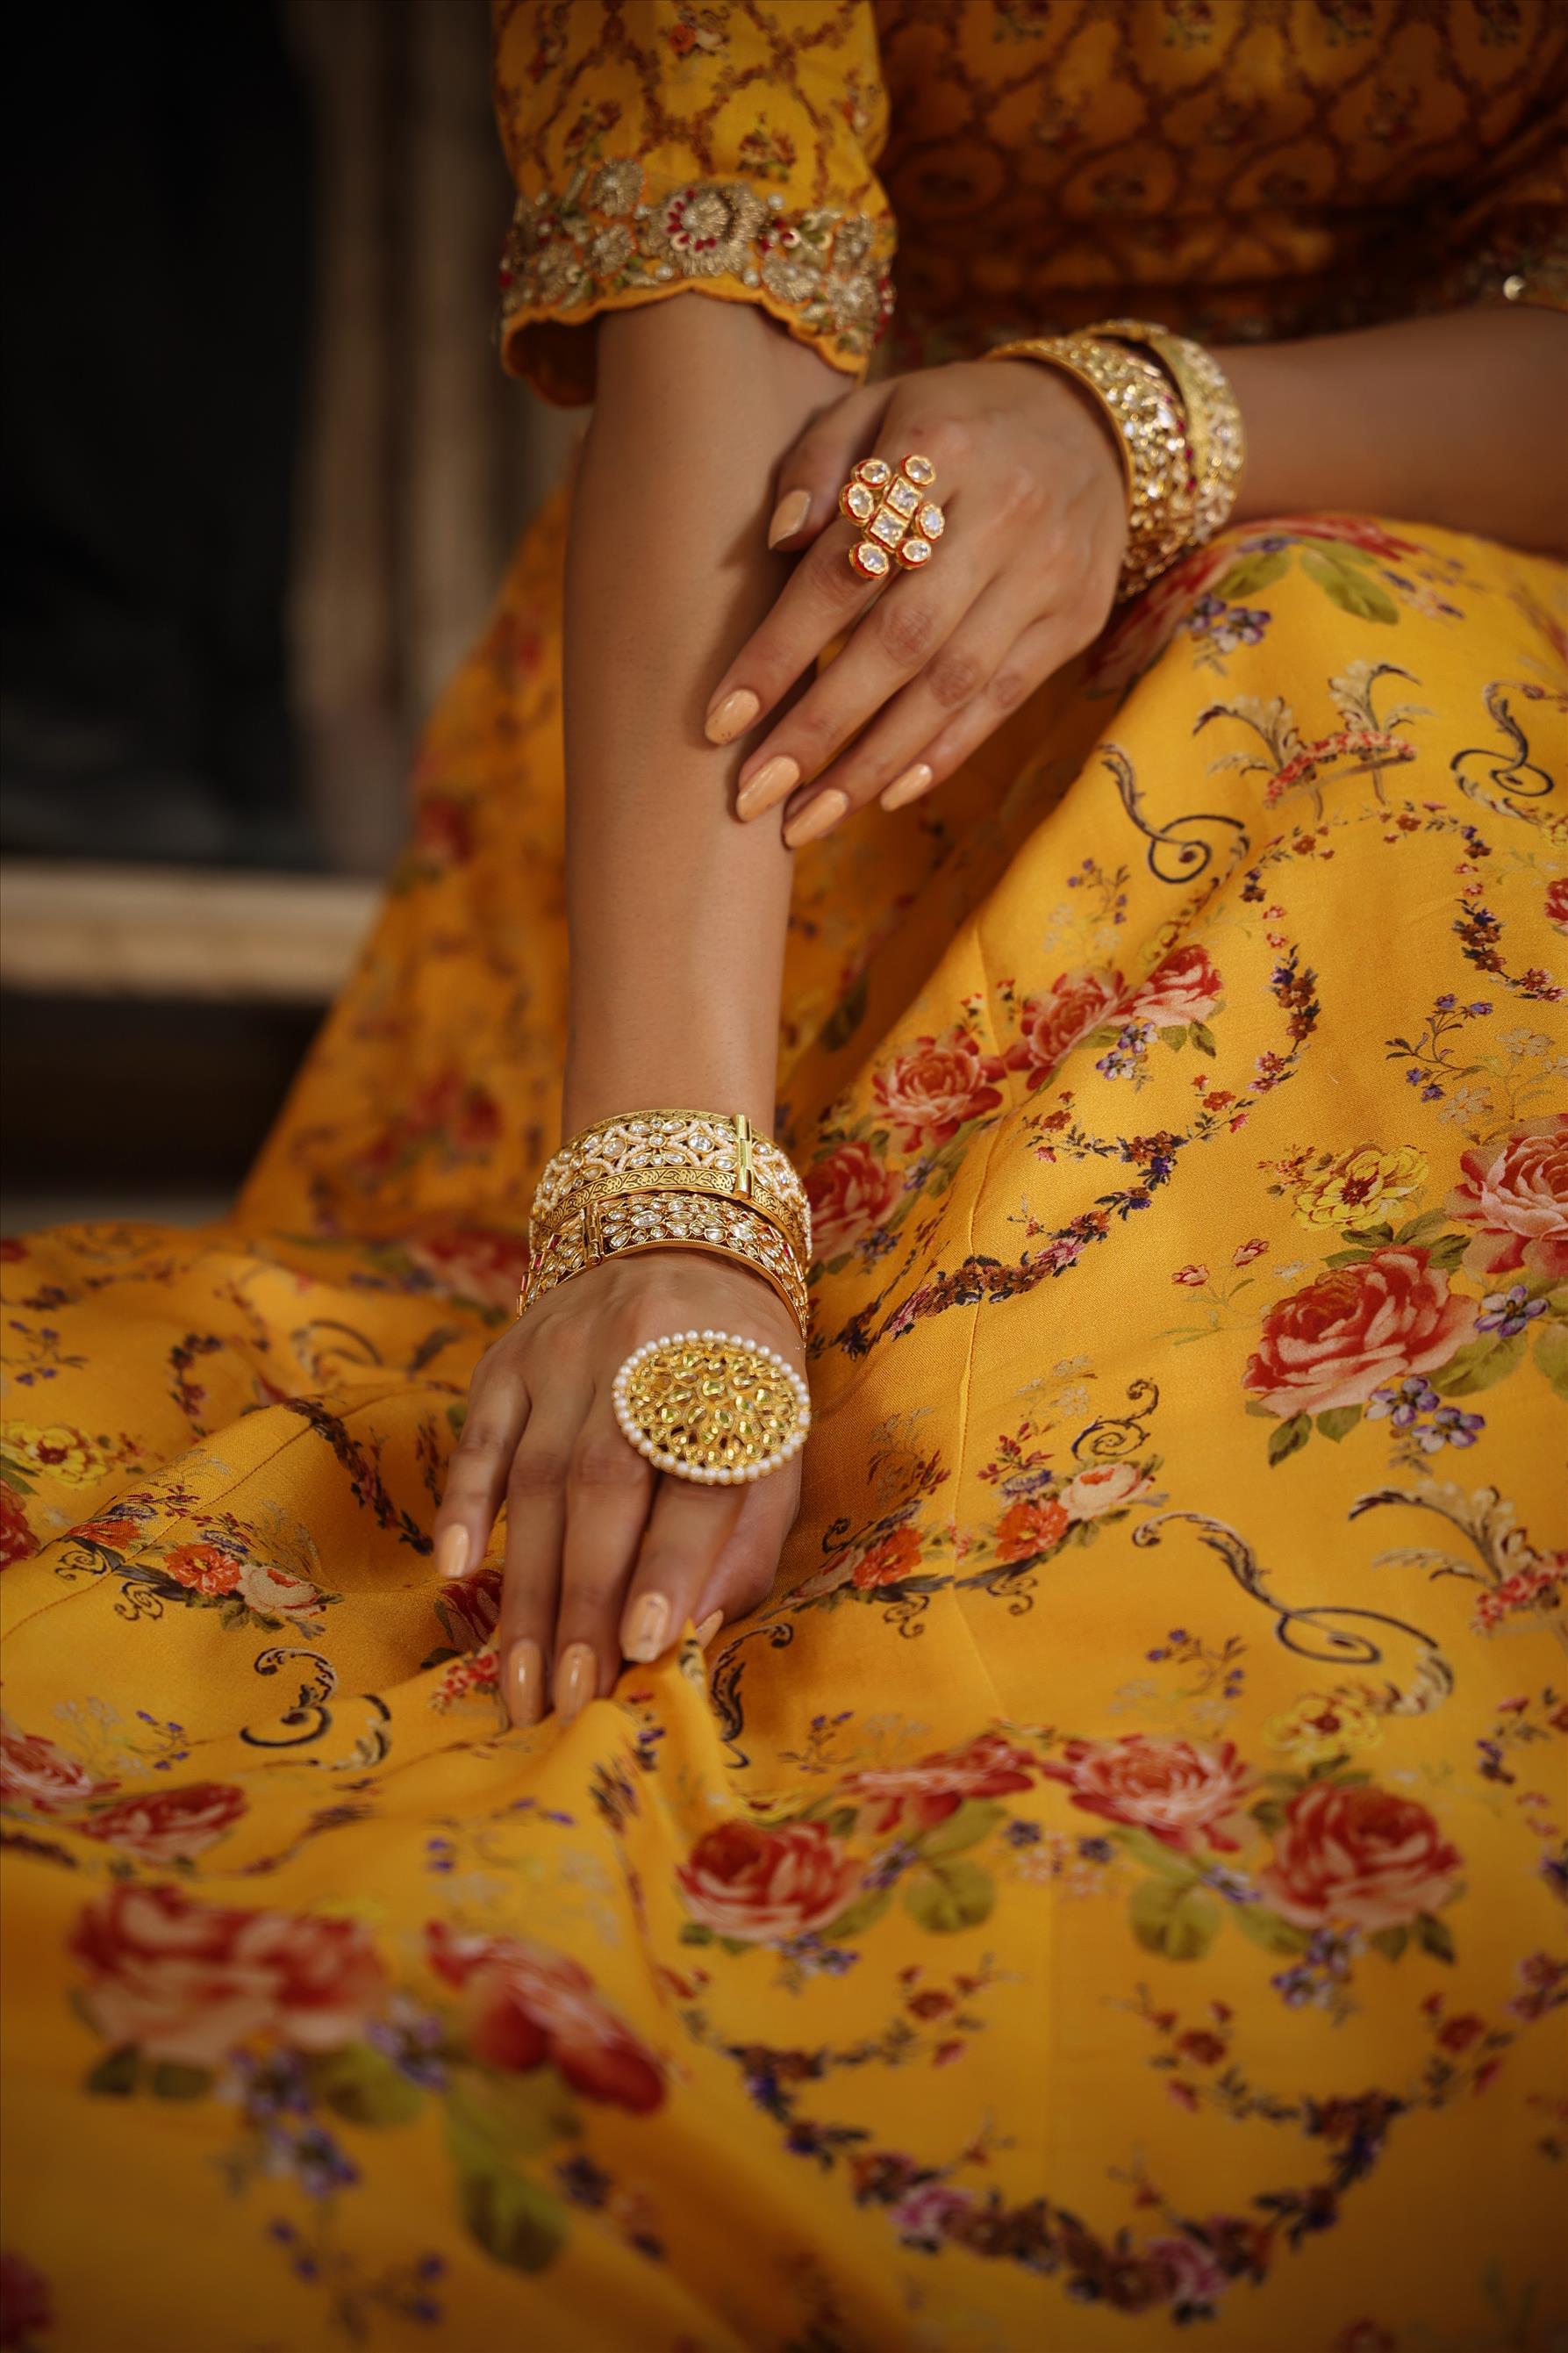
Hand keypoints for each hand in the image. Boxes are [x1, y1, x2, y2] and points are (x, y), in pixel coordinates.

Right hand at [431, 1254, 802, 1727]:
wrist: (681, 1253)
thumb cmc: (738, 1384)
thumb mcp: (776, 1448)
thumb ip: (744, 1542)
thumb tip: (690, 1636)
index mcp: (729, 1386)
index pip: (698, 1484)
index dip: (669, 1568)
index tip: (642, 1650)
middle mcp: (644, 1360)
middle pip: (606, 1489)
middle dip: (584, 1602)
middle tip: (570, 1700)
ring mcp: (567, 1354)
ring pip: (538, 1477)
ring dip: (527, 1588)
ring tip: (522, 1681)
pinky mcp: (508, 1358)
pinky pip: (480, 1436)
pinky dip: (466, 1504)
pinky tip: (457, 1573)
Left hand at [703, 359, 1127, 842]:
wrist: (1094, 425)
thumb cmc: (952, 424)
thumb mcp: (880, 406)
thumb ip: (819, 462)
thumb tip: (777, 542)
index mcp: (938, 447)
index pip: (845, 568)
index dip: (781, 651)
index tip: (721, 720)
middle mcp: (1001, 514)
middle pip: (899, 641)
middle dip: (820, 728)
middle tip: (752, 793)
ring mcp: (1046, 574)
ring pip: (951, 687)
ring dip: (872, 763)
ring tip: (804, 820)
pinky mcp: (1073, 621)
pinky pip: (1002, 702)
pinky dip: (941, 754)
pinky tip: (883, 797)